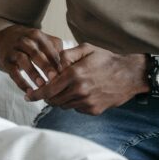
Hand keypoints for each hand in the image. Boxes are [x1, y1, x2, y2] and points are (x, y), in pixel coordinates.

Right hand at [0, 25, 66, 92]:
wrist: (6, 36)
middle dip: (45, 66)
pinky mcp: (5, 61)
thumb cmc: (31, 42)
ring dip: (33, 73)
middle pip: (36, 53)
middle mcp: (24, 41)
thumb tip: (67, 66)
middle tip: (54, 78)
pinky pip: (13, 73)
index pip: (48, 49)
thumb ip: (56, 49)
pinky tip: (29, 91)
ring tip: (42, 85)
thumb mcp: (43, 40)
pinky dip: (21, 82)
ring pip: (23, 61)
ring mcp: (13, 50)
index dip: (56, 61)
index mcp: (36, 35)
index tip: (65, 73)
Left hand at [25, 43, 147, 114]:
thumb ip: (66, 55)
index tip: (28, 96)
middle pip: (53, 100)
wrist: (130, 75)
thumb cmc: (106, 60)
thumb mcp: (86, 49)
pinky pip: (75, 108)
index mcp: (74, 74)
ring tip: (66, 89)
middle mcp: (79, 90)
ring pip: (63, 105)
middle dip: (46, 97)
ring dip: (60, 99)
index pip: (48, 89)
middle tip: (44, 92)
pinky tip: (80, 93)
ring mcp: (87, 102)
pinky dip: (73, 102)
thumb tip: (52, 65)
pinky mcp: (93, 110)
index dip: (35, 94)